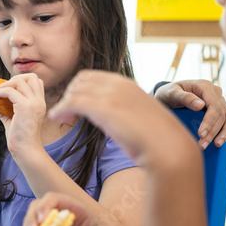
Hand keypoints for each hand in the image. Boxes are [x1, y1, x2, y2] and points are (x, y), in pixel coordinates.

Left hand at [0, 74, 46, 156]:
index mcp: (40, 103)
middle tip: (1, 88)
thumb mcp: (13, 119)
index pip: (36, 81)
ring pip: (19, 81)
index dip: (21, 80)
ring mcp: (34, 103)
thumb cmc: (20, 138)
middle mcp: (39, 101)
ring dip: (4, 85)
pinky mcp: (25, 107)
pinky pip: (10, 91)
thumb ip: (6, 110)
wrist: (26, 150)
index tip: (8, 88)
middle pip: (30, 76)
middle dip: (14, 78)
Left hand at [49, 71, 196, 168]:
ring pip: (74, 91)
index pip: (93, 77)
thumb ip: (125, 109)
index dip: (79, 88)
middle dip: (70, 93)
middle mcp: (118, 85)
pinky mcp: (103, 108)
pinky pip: (72, 103)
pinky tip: (56, 118)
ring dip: (64, 103)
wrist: (168, 148)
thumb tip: (115, 116)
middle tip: (66, 111)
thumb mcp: (139, 114)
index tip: (76, 104)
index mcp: (127, 84)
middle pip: (80, 80)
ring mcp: (111, 95)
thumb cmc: (157, 138)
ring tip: (62, 118)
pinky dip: (60, 109)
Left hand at [154, 79, 225, 148]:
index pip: (214, 106)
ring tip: (217, 144)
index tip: (201, 134)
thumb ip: (184, 97)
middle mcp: (215, 92)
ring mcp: (220, 100)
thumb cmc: (168, 93)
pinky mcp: (221, 108)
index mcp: (205, 86)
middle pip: (222, 114)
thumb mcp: (171, 93)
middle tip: (203, 144)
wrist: (169, 95)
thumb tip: (201, 105)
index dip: (210, 122)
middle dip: (214, 131)